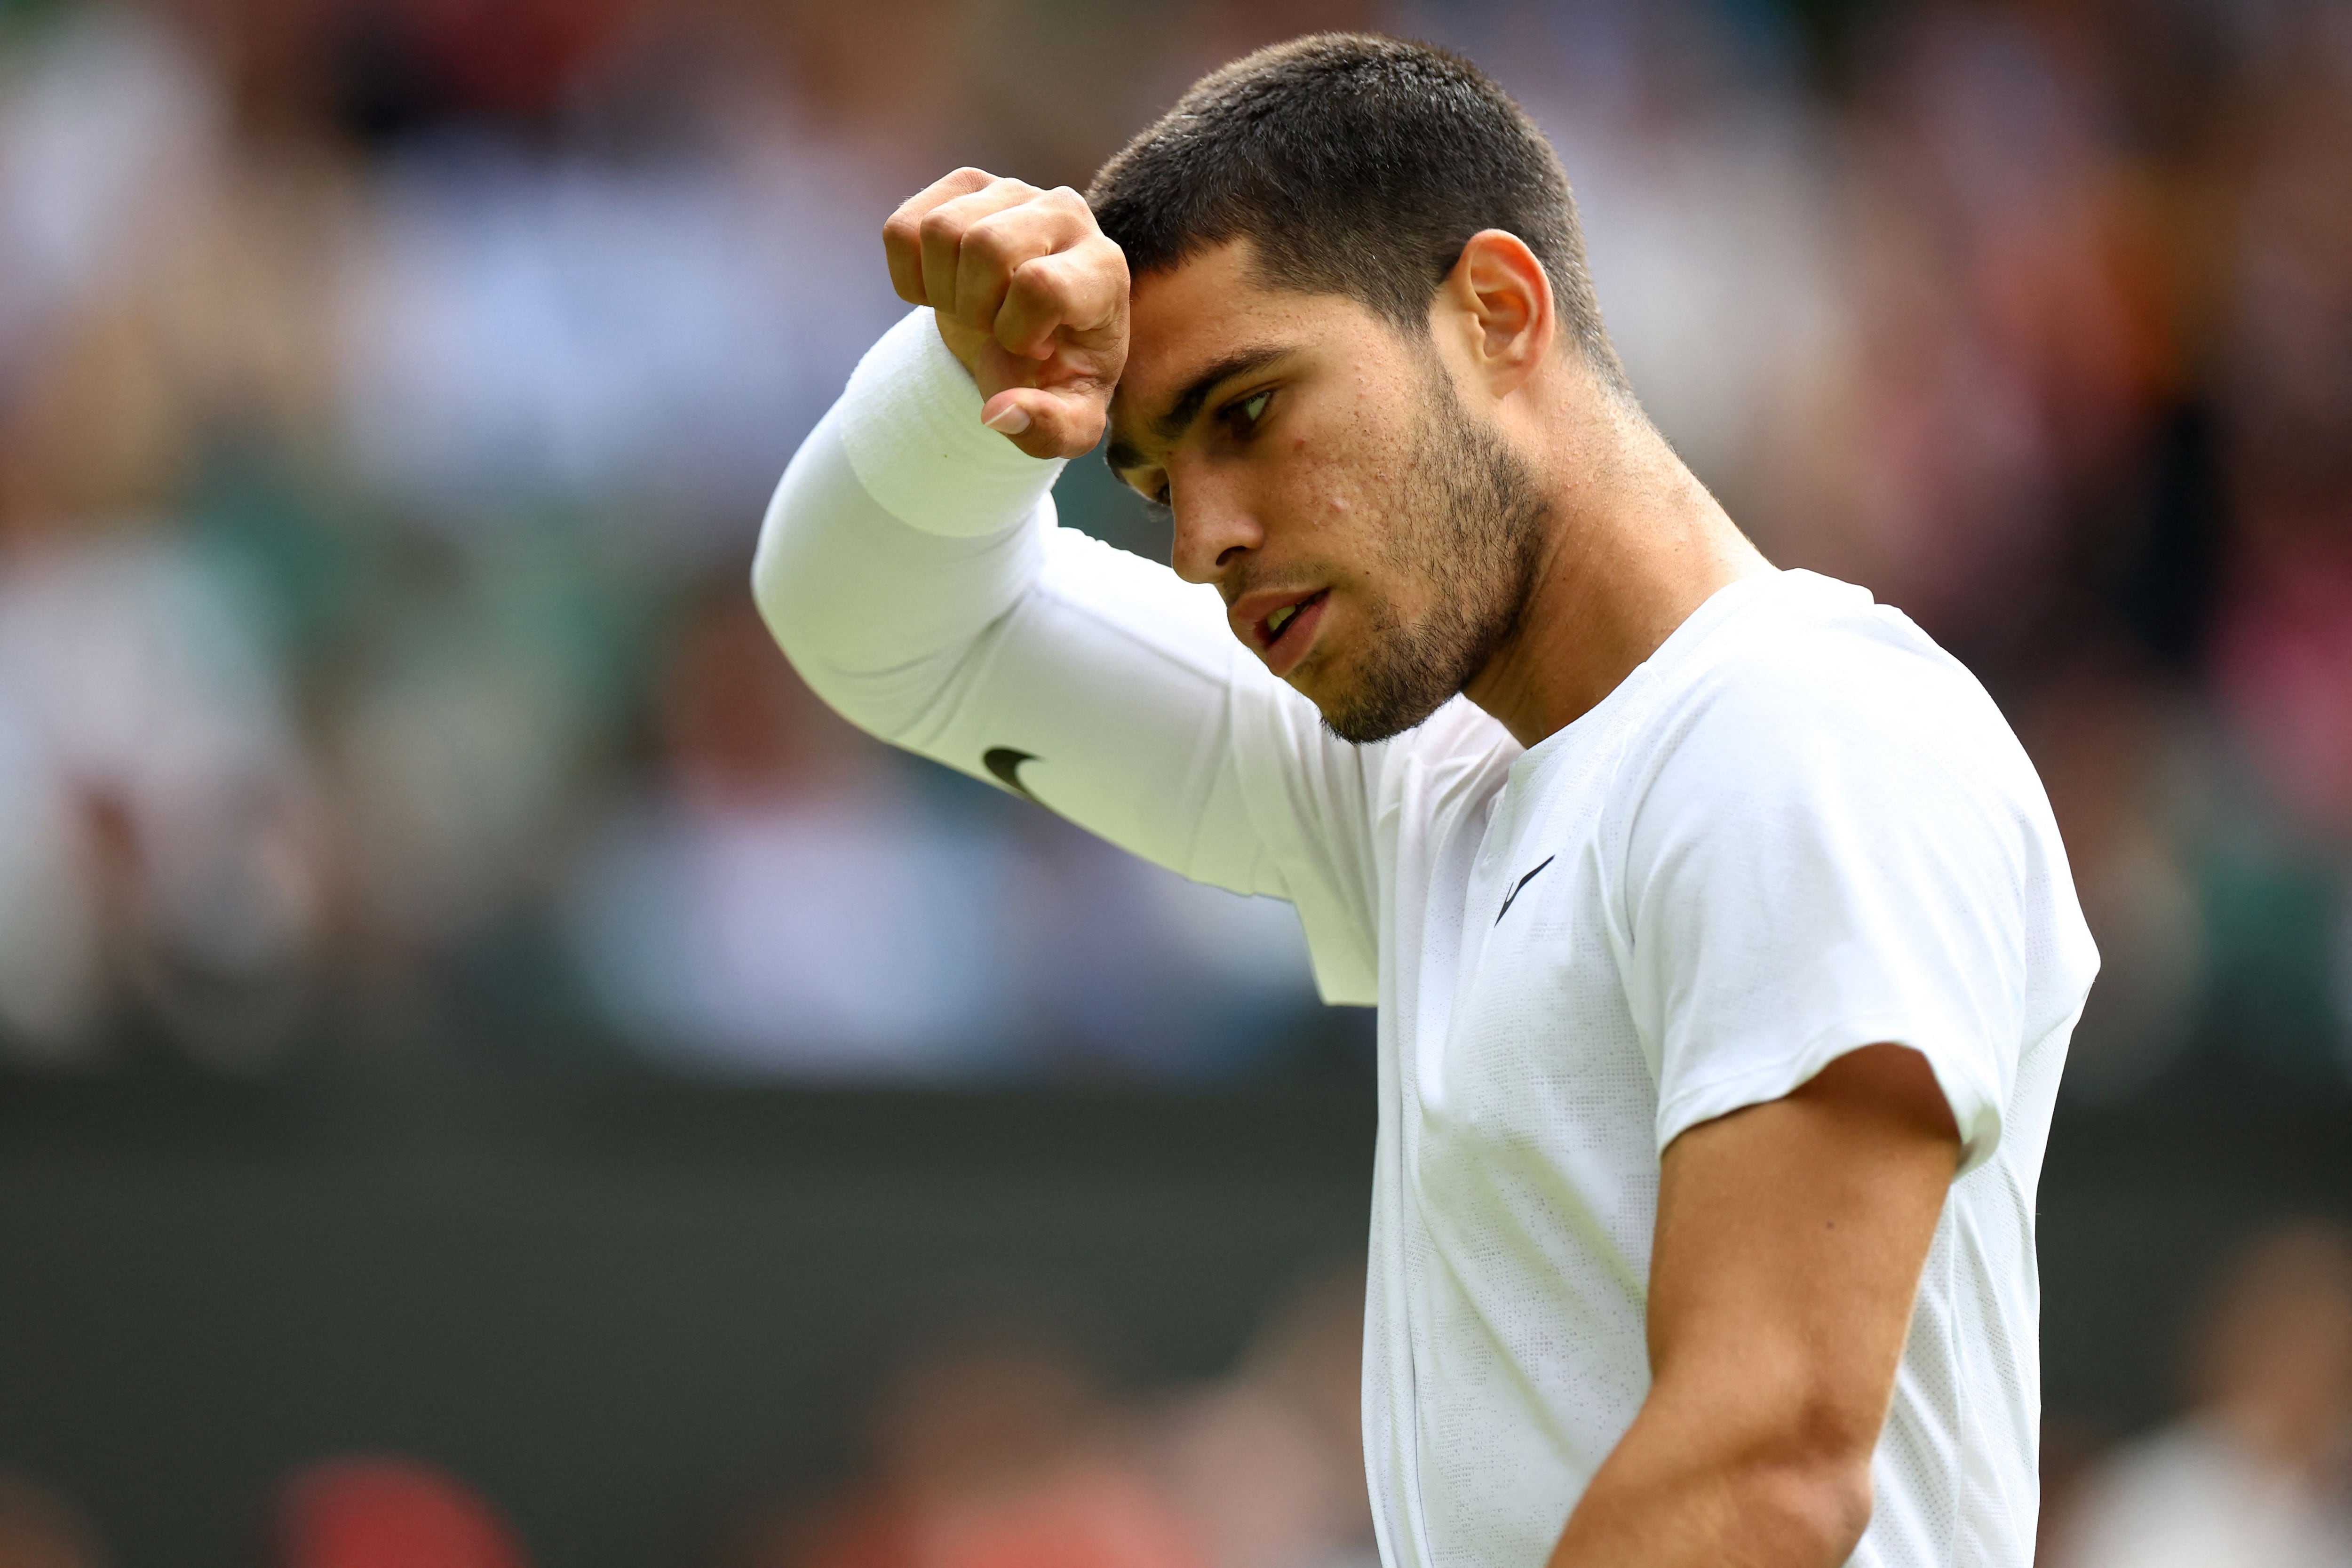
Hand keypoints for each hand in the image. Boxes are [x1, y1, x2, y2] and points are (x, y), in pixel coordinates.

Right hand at [883, 168, 1128, 459]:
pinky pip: (903, 228)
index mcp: (1104, 267)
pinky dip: (908, 276)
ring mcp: (1013, 191)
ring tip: (971, 310)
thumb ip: (1048, 430)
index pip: (1041, 285)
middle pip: (985, 247)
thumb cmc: (1057, 375)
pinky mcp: (966, 185)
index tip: (1031, 348)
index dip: (1017, 333)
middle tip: (991, 329)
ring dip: (942, 291)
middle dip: (973, 308)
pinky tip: (942, 289)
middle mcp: (1067, 212)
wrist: (1033, 331)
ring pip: (941, 231)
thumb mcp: (1070, 419)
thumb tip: (998, 413)